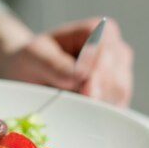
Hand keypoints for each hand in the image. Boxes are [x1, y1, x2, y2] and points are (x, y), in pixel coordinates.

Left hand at [0, 14, 133, 106]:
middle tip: (82, 110)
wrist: (29, 72)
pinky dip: (102, 115)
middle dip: (99, 93)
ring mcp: (118, 72)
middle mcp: (114, 49)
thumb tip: (77, 76)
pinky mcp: (115, 93)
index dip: (96, 72)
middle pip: (116, 75)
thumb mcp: (33, 55)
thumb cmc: (32, 59)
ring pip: (119, 93)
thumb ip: (53, 63)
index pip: (105, 51)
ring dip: (100, 106)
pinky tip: (84, 118)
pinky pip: (116, 107)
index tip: (86, 92)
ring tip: (76, 112)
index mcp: (98, 29)